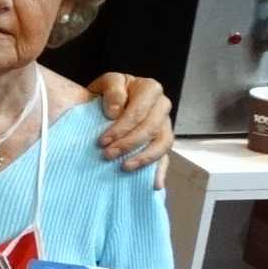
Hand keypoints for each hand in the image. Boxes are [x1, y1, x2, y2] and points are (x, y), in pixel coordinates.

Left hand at [89, 71, 173, 185]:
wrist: (106, 104)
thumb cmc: (107, 93)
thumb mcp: (105, 83)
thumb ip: (112, 89)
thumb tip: (116, 110)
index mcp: (150, 89)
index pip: (139, 110)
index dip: (121, 127)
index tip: (102, 141)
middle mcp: (162, 106)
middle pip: (150, 128)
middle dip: (128, 144)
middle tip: (107, 155)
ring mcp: (165, 125)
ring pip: (162, 143)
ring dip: (143, 157)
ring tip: (125, 167)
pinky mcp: (162, 142)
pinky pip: (165, 158)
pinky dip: (160, 172)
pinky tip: (154, 185)